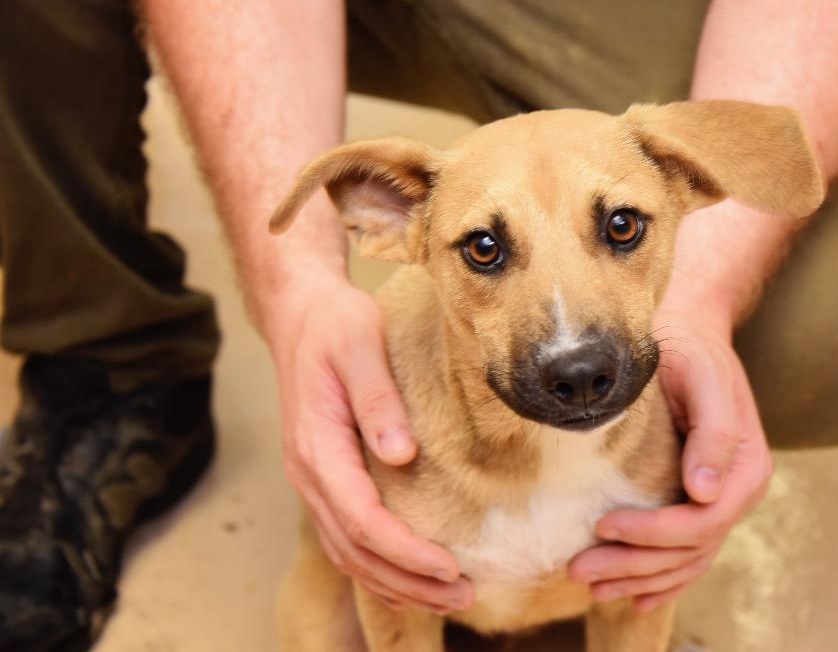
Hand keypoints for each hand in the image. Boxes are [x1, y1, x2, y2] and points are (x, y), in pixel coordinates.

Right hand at [267, 275, 473, 613]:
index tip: (451, 567)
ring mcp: (313, 479)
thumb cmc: (335, 325)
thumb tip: (400, 455)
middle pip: (355, 548)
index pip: (361, 518)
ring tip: (447, 596)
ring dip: (395, 581)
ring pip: (348, 551)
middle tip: (464, 595)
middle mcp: (309, 472)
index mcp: (318, 445)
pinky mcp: (325, 477)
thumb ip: (378, 399)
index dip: (406, 551)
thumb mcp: (360, 345)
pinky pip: (345, 536)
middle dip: (408, 580)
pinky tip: (409, 577)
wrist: (300, 315)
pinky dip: (377, 565)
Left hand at [569, 309, 772, 610]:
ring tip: (590, 585)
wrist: (689, 336)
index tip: (606, 526)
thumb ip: (713, 432)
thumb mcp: (702, 379)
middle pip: (689, 548)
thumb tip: (705, 492)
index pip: (703, 520)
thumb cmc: (690, 353)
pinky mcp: (696, 503)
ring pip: (683, 559)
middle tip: (580, 568)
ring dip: (638, 578)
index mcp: (746, 465)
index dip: (655, 533)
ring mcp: (718, 501)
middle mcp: (737, 490)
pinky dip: (659, 578)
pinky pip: (684, 554)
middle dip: (634, 565)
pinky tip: (631, 595)